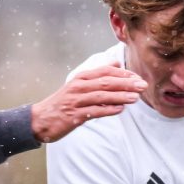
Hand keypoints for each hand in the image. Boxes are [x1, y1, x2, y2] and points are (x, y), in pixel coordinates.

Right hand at [30, 63, 145, 141]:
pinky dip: (108, 110)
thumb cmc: (64, 102)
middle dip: (126, 84)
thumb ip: (98, 75)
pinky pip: (94, 111)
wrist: (41, 119)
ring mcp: (76, 101)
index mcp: (81, 77)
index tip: (138, 77)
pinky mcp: (74, 115)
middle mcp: (79, 87)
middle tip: (142, 85)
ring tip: (135, 98)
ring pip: (102, 96)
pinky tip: (120, 110)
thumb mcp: (79, 85)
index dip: (123, 74)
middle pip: (106, 82)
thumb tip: (117, 63)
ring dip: (120, 96)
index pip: (105, 72)